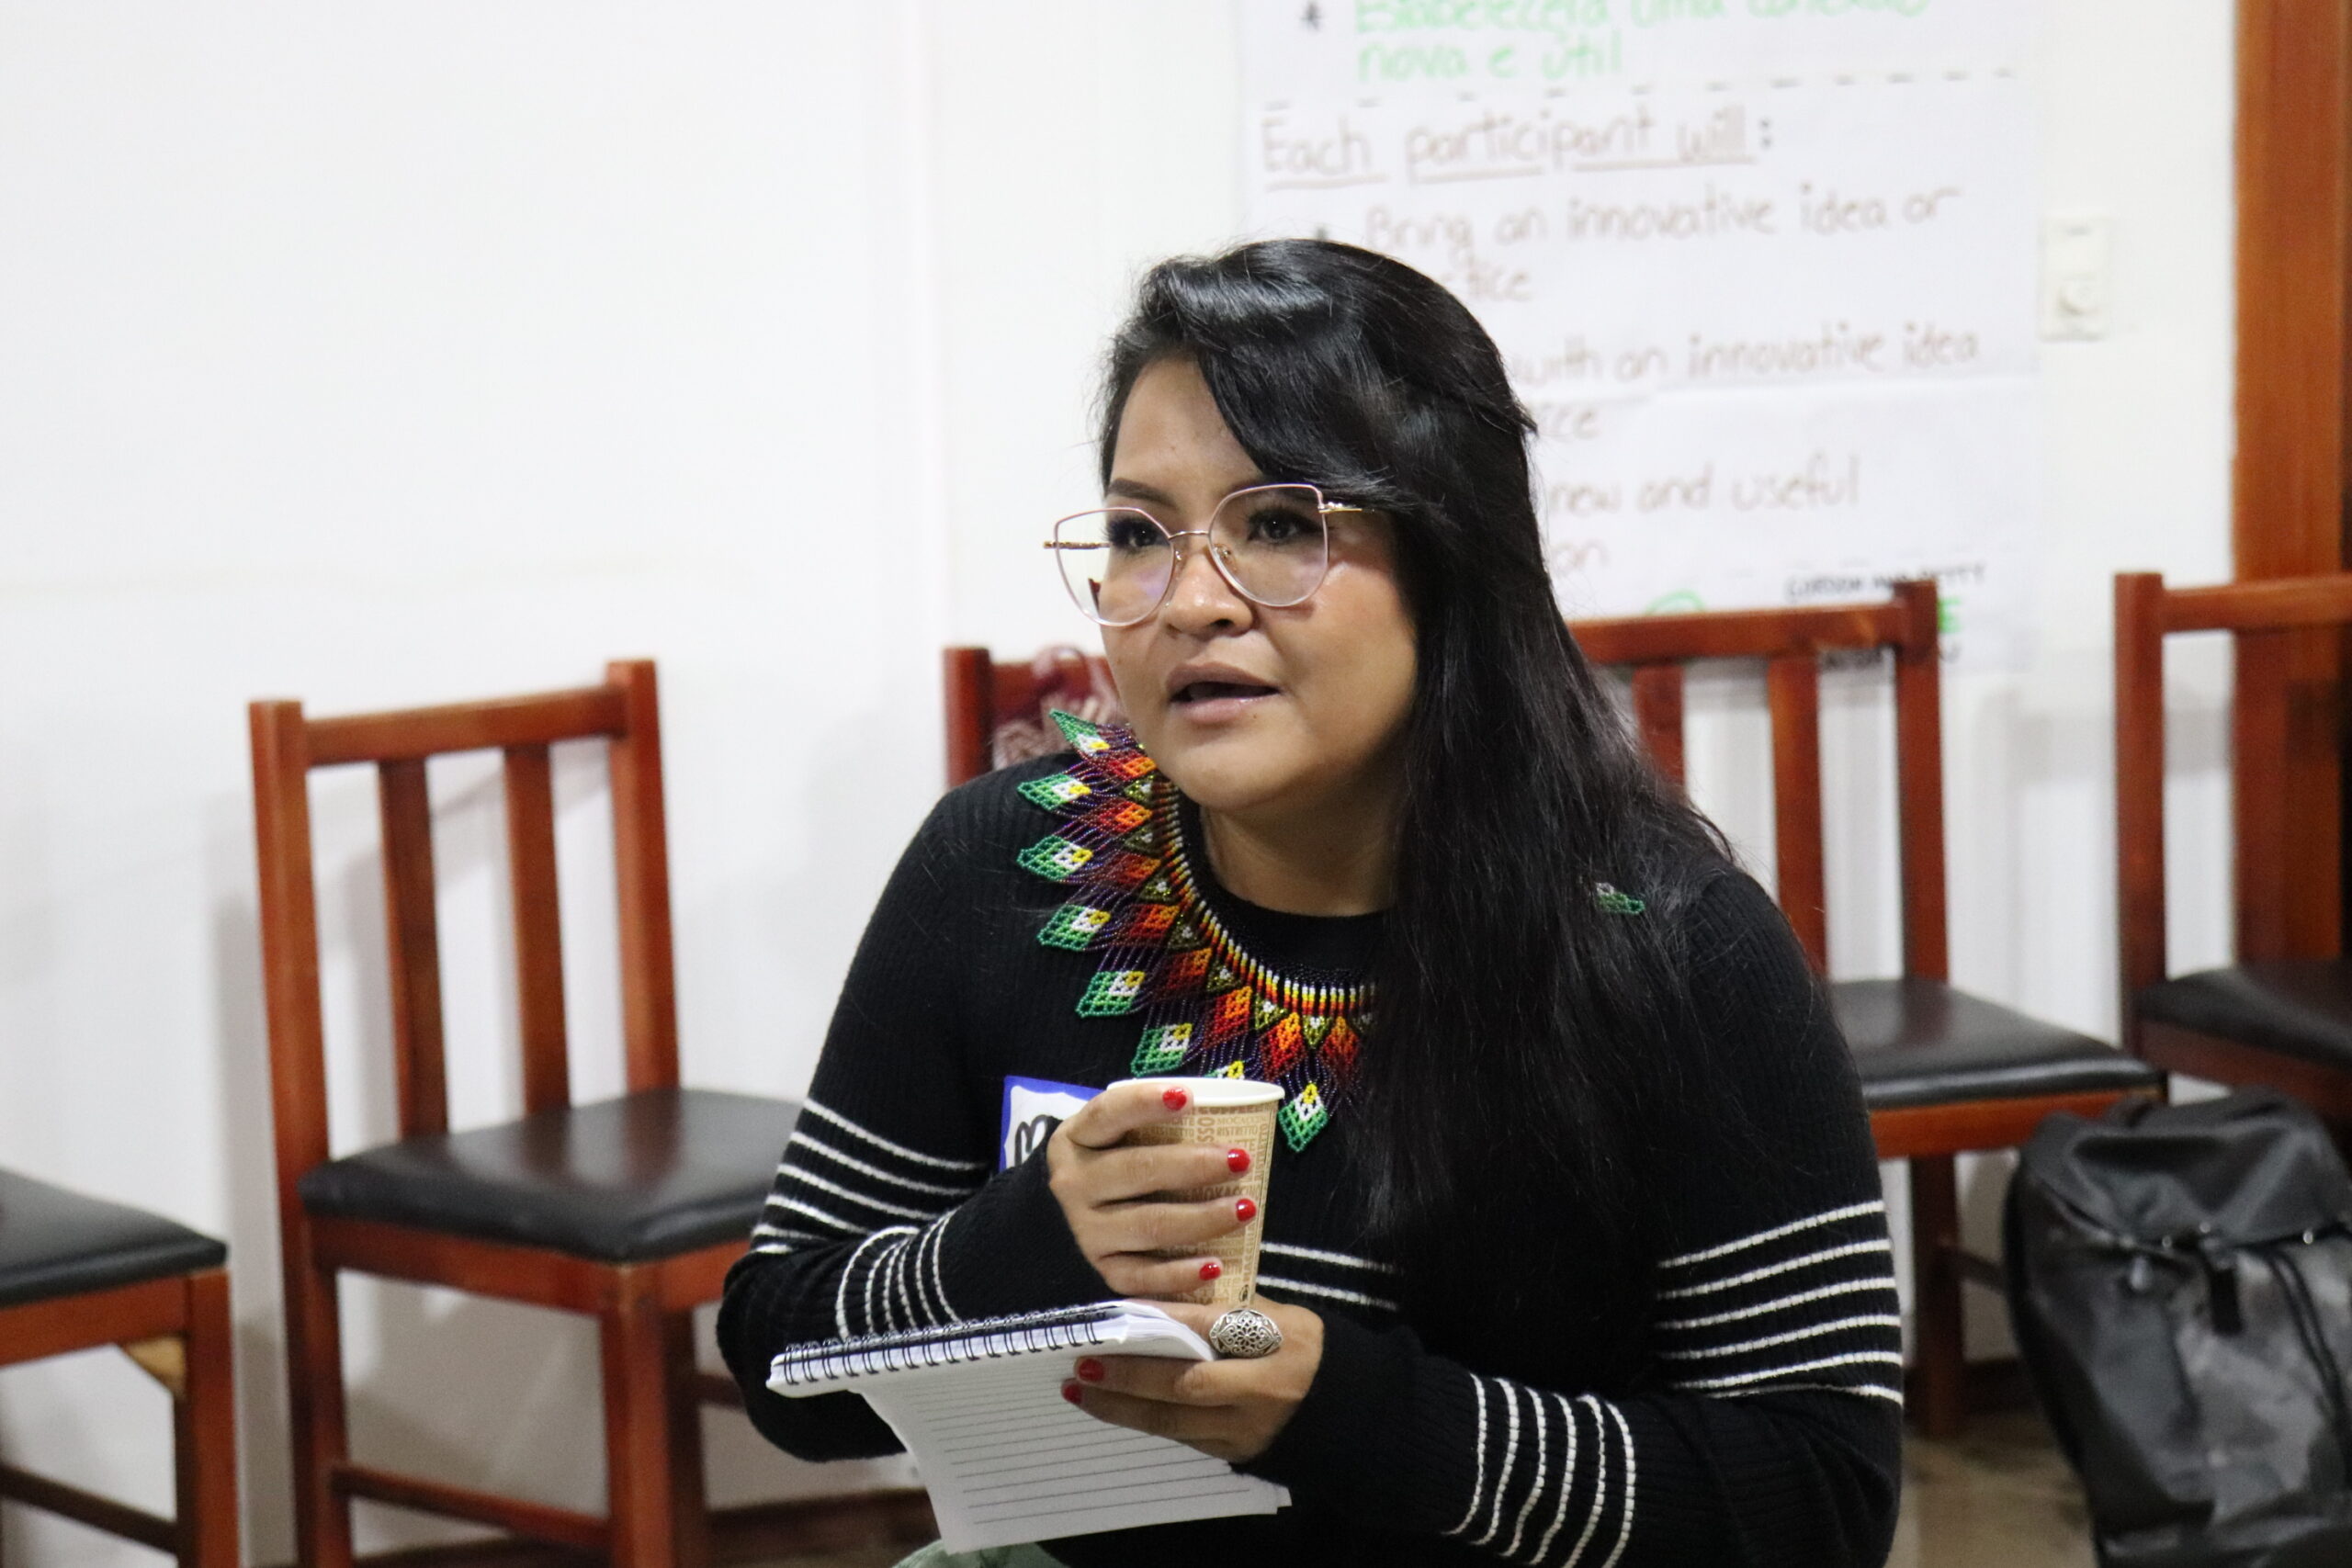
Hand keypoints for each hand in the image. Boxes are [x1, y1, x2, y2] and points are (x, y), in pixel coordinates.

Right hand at [1045, 1081, 1261, 1298]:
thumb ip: (1156, 1124)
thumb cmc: (1120, 1163)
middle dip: (1194, 1165)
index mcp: (1077, 1139)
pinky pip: (1143, 1277)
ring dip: (1201, 1218)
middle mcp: (1074, 1184)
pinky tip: (1215, 1266)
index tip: (1189, 1098)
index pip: (1108, 1114)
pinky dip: (1180, 1274)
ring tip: (1245, 1209)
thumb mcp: (1121, 1136)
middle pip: (1136, 1170)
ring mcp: (1087, 1231)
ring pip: (1148, 1224)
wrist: (1079, 1217)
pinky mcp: (1104, 1270)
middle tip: (1240, 1161)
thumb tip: (1230, 1111)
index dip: (1145, 1103)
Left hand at [1061, 1296, 1323, 1463]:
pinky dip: (1144, 1422)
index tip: (1115, 1313)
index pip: (1207, 1327)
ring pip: (1174, 1420)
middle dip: (1129, 1374)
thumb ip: (1233, 1308)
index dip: (1159, 1319)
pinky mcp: (1235, 1452)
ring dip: (1122, 1407)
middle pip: (1184, 1383)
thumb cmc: (1305, 1349)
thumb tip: (1171, 1292)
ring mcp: (1246, 1426)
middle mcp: (1259, 1388)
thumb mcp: (1283, 1315)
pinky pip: (1182, 1437)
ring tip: (1079, 1391)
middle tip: (1083, 1362)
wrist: (1347, 1410)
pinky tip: (1112, 1410)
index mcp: (1275, 1340)